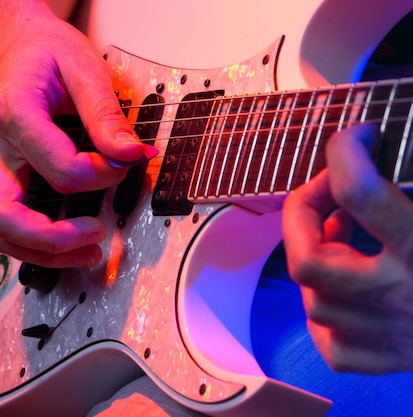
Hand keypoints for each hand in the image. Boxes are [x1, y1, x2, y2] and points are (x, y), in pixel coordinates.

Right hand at [0, 1, 153, 266]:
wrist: (18, 41)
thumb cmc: (46, 51)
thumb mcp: (83, 68)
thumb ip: (106, 115)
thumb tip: (132, 154)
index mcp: (16, 115)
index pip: (62, 170)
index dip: (104, 176)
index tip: (127, 163)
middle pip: (7, 214)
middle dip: (55, 237)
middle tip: (97, 236)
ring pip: (1, 228)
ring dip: (44, 252)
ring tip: (90, 253)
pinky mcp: (0, 174)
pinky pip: (6, 219)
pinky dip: (32, 241)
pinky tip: (63, 246)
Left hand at [282, 123, 412, 412]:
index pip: (361, 194)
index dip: (346, 151)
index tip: (362, 137)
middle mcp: (404, 294)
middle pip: (310, 259)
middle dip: (301, 211)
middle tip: (326, 188)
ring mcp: (396, 331)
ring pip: (315, 304)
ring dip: (310, 258)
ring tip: (336, 233)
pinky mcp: (400, 358)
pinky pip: (337, 348)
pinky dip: (324, 316)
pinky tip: (340, 292)